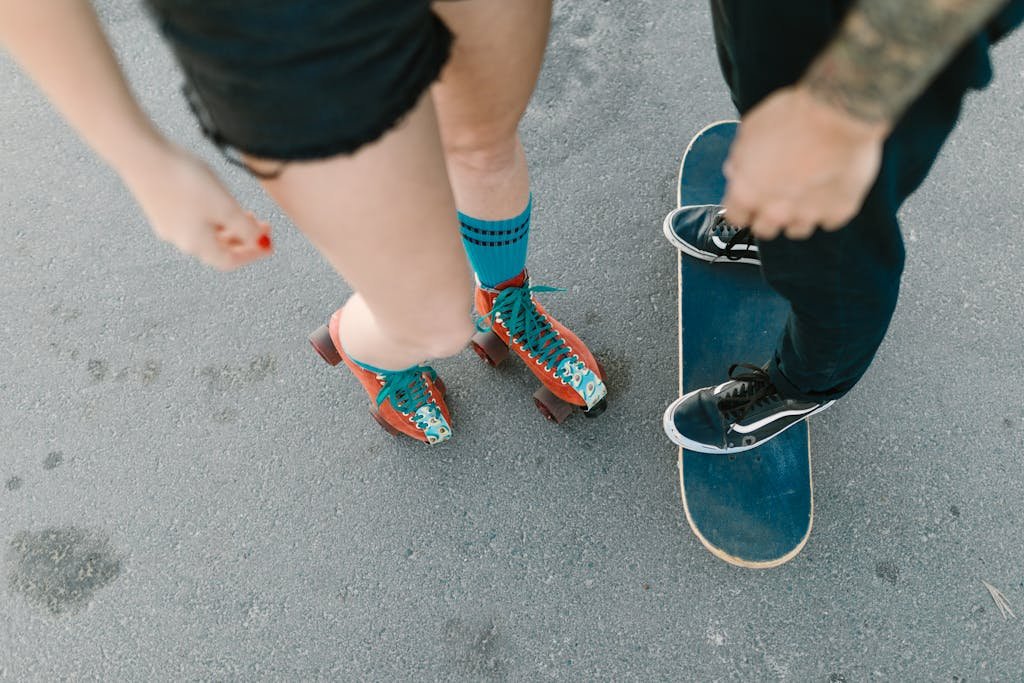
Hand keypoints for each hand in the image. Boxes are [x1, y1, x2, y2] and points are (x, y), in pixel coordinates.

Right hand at [121, 143, 272, 270]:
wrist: (141, 154)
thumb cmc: (185, 180)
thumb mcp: (225, 205)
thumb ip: (245, 228)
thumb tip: (258, 242)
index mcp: (197, 244)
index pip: (229, 261)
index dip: (252, 254)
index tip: (269, 244)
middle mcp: (180, 240)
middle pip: (218, 249)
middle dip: (243, 239)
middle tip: (262, 226)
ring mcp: (167, 224)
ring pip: (205, 234)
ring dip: (228, 228)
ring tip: (243, 212)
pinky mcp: (159, 207)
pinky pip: (192, 221)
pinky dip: (211, 217)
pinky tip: (216, 201)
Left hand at [721, 85, 888, 240]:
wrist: (837, 114)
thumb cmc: (795, 117)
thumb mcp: (750, 130)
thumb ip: (740, 159)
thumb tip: (736, 169)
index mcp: (747, 192)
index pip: (735, 217)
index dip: (741, 208)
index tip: (747, 203)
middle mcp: (774, 210)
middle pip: (764, 229)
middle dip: (767, 215)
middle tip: (777, 195)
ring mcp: (807, 215)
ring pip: (796, 230)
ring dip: (797, 215)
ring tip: (805, 193)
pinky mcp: (838, 212)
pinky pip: (829, 220)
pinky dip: (829, 208)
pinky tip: (829, 190)